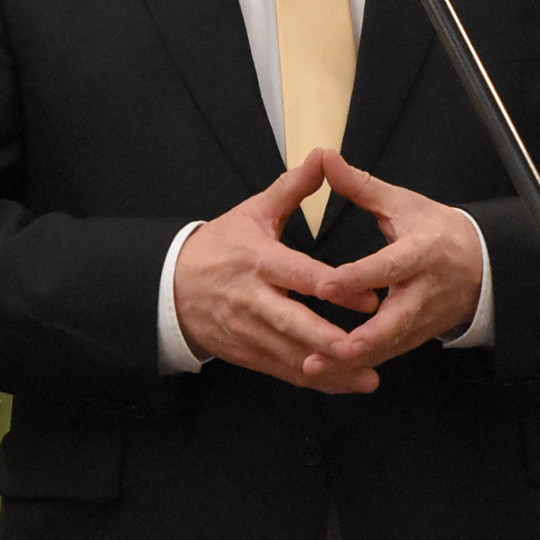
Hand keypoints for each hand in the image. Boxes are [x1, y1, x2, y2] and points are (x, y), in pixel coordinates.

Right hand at [173, 155, 380, 393]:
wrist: (170, 285)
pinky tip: (344, 383)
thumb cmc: (219, 246)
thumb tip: (322, 156)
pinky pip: (283, 371)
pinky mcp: (247, 353)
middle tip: (365, 347)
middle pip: (293, 323)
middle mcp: (253, 299)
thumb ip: (292, 188)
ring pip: (291, 354)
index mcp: (259, 260)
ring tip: (368, 377)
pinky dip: (313, 380)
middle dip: (328, 339)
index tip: (370, 298)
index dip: (334, 289)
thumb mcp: (252, 211)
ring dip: (329, 369)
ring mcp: (248, 330)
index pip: (300, 275)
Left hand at [315, 152, 485, 377]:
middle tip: (328, 349)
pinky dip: (359, 366)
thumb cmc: (436, 230)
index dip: (358, 277)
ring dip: (352, 361)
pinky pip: (387, 354)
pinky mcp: (417, 337)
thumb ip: (361, 186)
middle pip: (393, 320)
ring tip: (314, 368)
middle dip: (361, 340)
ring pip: (387, 345)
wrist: (482, 264)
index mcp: (422, 252)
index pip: (389, 266)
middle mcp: (424, 290)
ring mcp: (423, 319)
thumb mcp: (403, 204)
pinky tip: (328, 372)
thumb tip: (325, 157)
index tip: (326, 285)